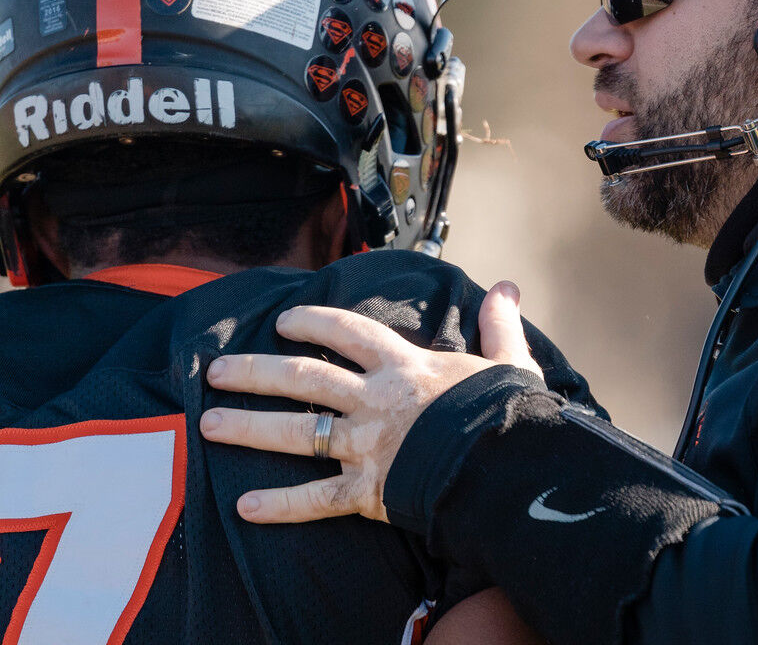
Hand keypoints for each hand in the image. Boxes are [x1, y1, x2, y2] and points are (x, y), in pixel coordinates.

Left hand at [199, 281, 538, 523]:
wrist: (507, 466)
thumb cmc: (508, 413)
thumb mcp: (508, 362)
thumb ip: (500, 327)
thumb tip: (508, 289)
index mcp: (406, 366)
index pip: (348, 332)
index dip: (314, 322)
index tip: (284, 320)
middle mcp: (375, 400)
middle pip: (303, 378)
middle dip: (256, 372)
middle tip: (217, 370)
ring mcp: (366, 446)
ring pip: (295, 432)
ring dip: (248, 427)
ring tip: (209, 423)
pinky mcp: (368, 491)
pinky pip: (315, 500)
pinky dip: (280, 506)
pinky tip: (244, 507)